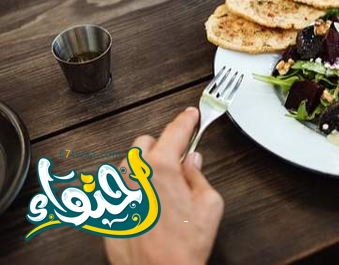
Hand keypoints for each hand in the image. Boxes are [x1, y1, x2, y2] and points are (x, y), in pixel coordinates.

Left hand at [104, 108, 223, 264]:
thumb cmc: (184, 245)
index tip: (190, 115)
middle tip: (177, 163)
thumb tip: (192, 162)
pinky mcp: (107, 208)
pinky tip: (147, 206)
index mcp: (162, 167)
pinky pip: (120, 187)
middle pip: (145, 142)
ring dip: (145, 167)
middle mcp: (135, 173)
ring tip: (161, 191)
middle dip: (162, 146)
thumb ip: (199, 176)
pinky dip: (134, 189)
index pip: (175, 131)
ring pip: (130, 164)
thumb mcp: (209, 205)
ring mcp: (117, 190)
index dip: (186, 120)